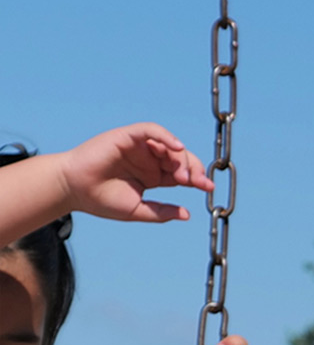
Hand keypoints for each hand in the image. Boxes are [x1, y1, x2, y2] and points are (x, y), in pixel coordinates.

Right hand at [59, 123, 211, 222]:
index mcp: (154, 176)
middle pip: (180, 158)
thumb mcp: (137, 210)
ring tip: (184, 175)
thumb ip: (161, 212)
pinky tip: (176, 147)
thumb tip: (187, 214)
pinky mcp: (128, 136)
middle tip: (197, 182)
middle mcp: (150, 160)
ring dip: (181, 158)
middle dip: (193, 168)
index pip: (182, 173)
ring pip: (169, 145)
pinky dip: (166, 136)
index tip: (209, 188)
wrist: (73, 190)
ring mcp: (139, 147)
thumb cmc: (101, 200)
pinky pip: (151, 130)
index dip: (197, 178)